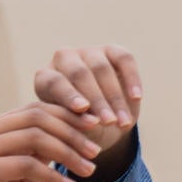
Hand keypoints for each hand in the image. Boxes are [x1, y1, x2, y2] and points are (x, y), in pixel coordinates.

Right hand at [0, 97, 104, 181]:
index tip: (95, 129)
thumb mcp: (17, 176)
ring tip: (90, 170)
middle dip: (73, 132)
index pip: (35, 109)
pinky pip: (27, 165)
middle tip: (97, 152)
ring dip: (68, 153)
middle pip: (37, 117)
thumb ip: (36, 154)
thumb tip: (70, 138)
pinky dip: (52, 175)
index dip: (68, 115)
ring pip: (35, 138)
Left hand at [36, 46, 141, 168]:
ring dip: (115, 97)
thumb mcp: (73, 130)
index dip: (69, 95)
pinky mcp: (112, 50)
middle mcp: (63, 59)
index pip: (55, 82)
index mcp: (45, 79)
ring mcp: (88, 52)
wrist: (101, 125)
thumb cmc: (79, 129)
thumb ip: (76, 123)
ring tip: (124, 122)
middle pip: (80, 74)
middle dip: (97, 101)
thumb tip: (92, 121)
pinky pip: (124, 59)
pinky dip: (132, 78)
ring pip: (102, 68)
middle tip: (109, 122)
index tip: (83, 109)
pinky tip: (137, 98)